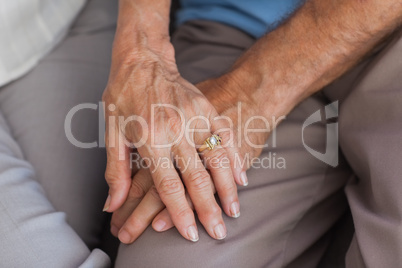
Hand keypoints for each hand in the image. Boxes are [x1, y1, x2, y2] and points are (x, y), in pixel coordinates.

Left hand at [110, 73, 271, 241]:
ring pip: (217, 158)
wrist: (142, 60)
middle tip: (218, 231)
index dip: (180, 213)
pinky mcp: (207, 108)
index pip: (168, 185)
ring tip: (234, 210)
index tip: (191, 233)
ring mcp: (194, 117)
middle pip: (197, 177)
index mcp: (149, 138)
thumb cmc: (123, 97)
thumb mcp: (111, 133)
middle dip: (209, 209)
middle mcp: (175, 129)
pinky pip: (226, 136)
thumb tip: (113, 205)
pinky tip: (241, 178)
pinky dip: (235, 159)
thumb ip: (116, 171)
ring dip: (228, 187)